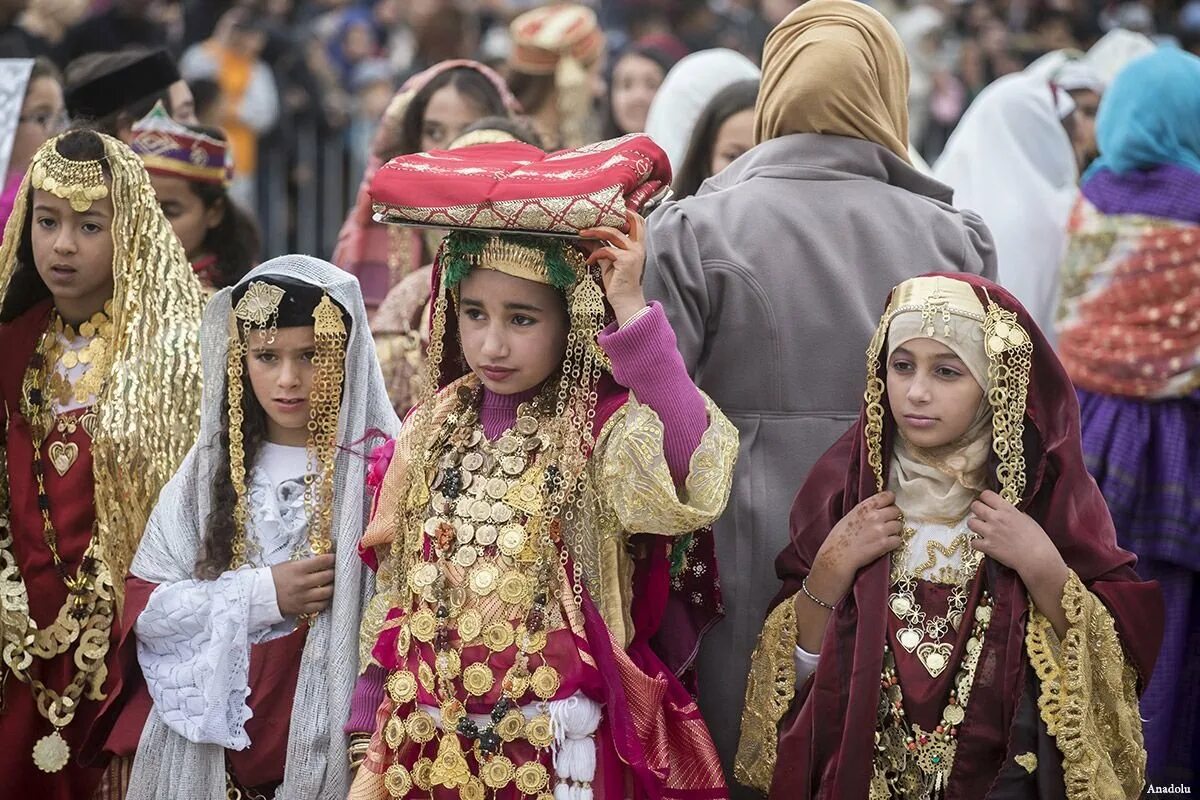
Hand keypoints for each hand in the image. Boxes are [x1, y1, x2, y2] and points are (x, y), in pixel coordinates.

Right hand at [271, 554, 335, 615]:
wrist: (259, 595)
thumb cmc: (273, 577)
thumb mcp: (288, 565)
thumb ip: (305, 564)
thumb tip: (322, 562)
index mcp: (298, 569)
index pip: (323, 561)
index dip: (332, 559)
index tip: (335, 558)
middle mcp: (303, 583)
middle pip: (328, 576)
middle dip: (334, 572)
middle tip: (334, 571)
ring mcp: (303, 597)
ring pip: (328, 592)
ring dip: (332, 587)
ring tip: (331, 584)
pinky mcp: (302, 608)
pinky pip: (321, 605)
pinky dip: (325, 600)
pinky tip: (324, 596)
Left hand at [579, 210, 647, 325]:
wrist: (625, 301)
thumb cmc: (619, 283)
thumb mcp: (608, 262)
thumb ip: (601, 247)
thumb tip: (588, 237)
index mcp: (637, 246)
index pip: (638, 222)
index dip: (627, 213)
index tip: (610, 211)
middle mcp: (638, 247)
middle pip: (632, 221)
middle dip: (613, 215)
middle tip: (594, 216)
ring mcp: (633, 253)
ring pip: (612, 233)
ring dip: (594, 232)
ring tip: (582, 234)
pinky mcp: (626, 260)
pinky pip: (606, 250)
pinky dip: (594, 254)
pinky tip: (589, 262)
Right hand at [808, 491, 903, 603]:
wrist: (836, 556)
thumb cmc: (839, 537)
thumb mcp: (850, 516)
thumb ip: (865, 510)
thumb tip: (879, 508)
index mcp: (864, 507)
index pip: (887, 496)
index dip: (890, 501)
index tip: (888, 505)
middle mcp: (874, 516)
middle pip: (896, 511)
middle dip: (893, 517)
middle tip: (886, 524)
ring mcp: (880, 530)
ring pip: (899, 526)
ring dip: (894, 531)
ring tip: (885, 536)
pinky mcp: (884, 544)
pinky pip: (898, 540)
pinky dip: (894, 543)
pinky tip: (885, 545)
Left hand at [968, 491, 1064, 583]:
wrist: (1037, 558)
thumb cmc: (1037, 539)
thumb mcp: (1027, 519)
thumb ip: (1013, 513)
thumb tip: (1005, 511)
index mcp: (1007, 510)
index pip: (986, 495)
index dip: (985, 498)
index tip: (986, 502)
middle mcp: (996, 518)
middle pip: (975, 506)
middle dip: (977, 509)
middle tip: (981, 515)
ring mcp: (990, 532)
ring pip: (970, 522)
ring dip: (975, 525)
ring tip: (981, 529)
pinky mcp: (987, 547)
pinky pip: (973, 541)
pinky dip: (977, 543)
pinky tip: (983, 543)